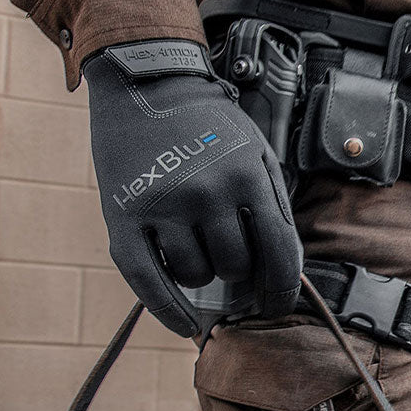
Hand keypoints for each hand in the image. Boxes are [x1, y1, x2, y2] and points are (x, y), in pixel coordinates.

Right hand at [84, 40, 302, 336]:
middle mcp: (209, 192)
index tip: (280, 306)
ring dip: (202, 274)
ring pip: (196, 274)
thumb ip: (273, 207)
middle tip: (230, 255)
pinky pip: (148, 279)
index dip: (283, 290)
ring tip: (197, 246)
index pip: (280, 254)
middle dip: (239, 270)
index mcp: (249, 178)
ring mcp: (165, 204)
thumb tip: (285, 271)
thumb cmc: (210, 126)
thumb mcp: (257, 154)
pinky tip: (184, 324)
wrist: (148, 86)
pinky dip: (168, 309)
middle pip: (237, 267)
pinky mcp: (124, 214)